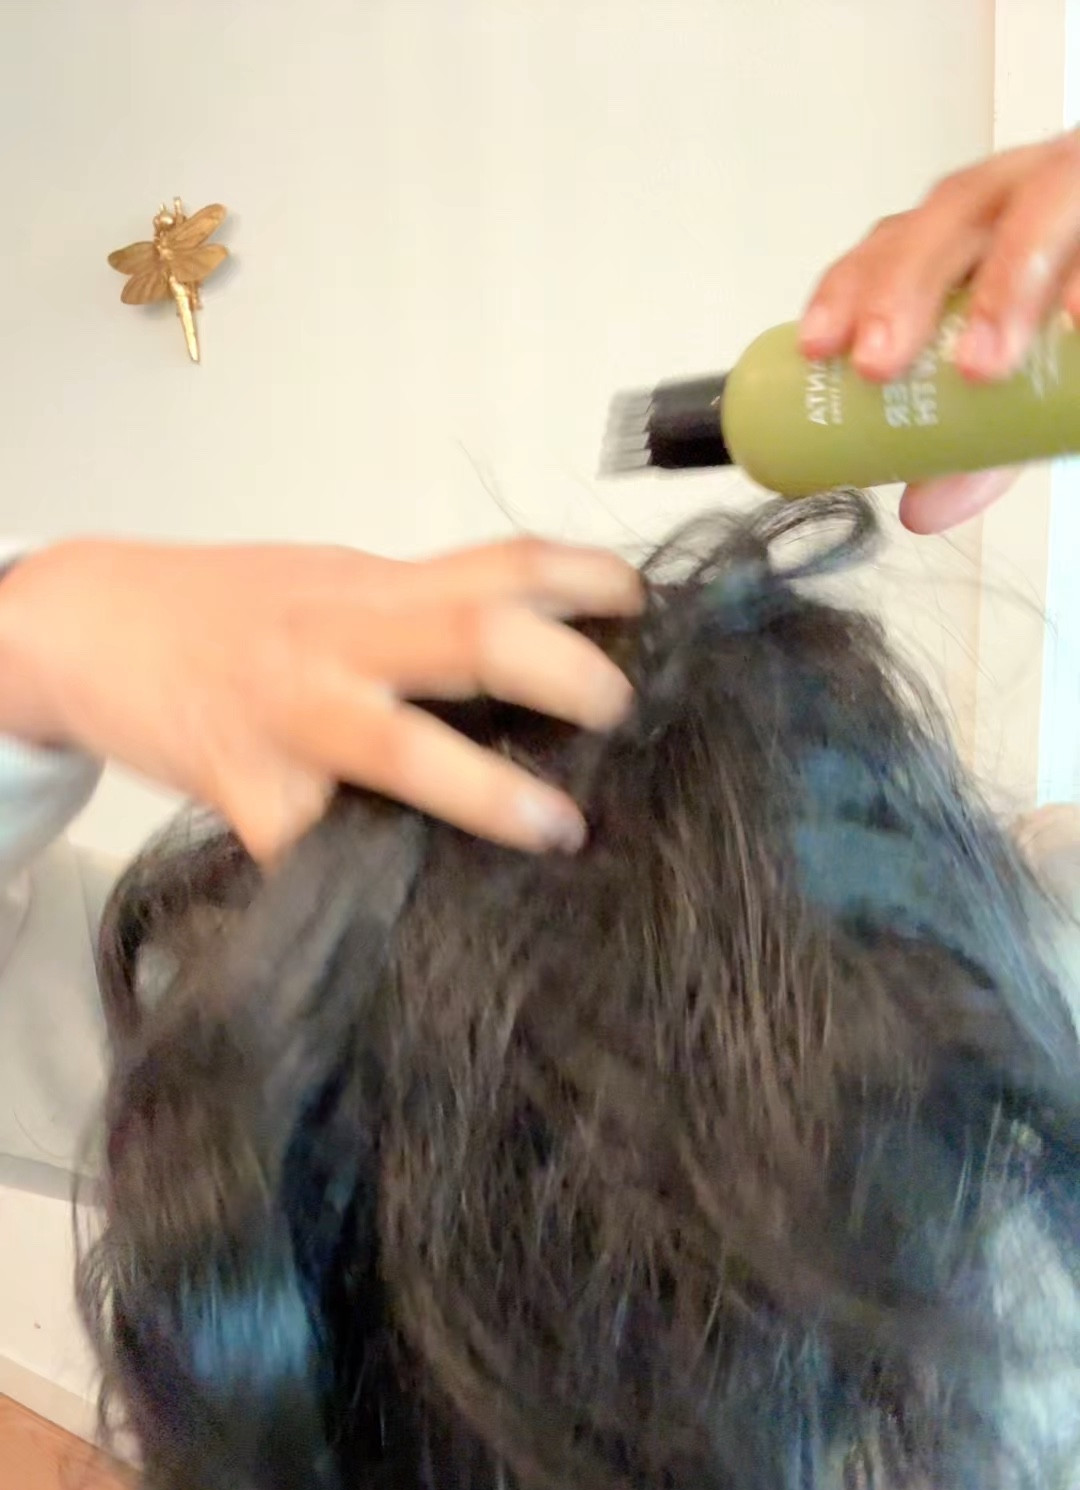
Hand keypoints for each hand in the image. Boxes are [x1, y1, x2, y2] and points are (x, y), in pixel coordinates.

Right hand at [0, 536, 640, 860]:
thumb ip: (423, 610)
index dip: (583, 576)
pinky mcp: (250, 799)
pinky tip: (423, 920)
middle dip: (563, 673)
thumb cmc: (231, 613)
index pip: (499, 564)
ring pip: (402, 753)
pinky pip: (320, 853)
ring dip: (491, 794)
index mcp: (373, 589)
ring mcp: (294, 723)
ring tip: (560, 830)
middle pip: (472, 638)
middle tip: (623, 713)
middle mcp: (341, 643)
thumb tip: (544, 642)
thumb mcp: (333, 586)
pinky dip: (370, 884)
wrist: (85, 628)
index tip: (647, 604)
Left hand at [800, 131, 1079, 532]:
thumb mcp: (1016, 397)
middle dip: (905, 287)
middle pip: (949, 214)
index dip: (850, 288)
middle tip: (881, 364)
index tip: (819, 349)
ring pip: (1035, 202)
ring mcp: (1076, 191)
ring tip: (981, 364)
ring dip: (1001, 284)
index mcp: (969, 236)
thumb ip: (970, 449)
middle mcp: (1019, 198)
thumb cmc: (1065, 340)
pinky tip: (1075, 322)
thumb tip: (917, 510)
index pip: (894, 241)